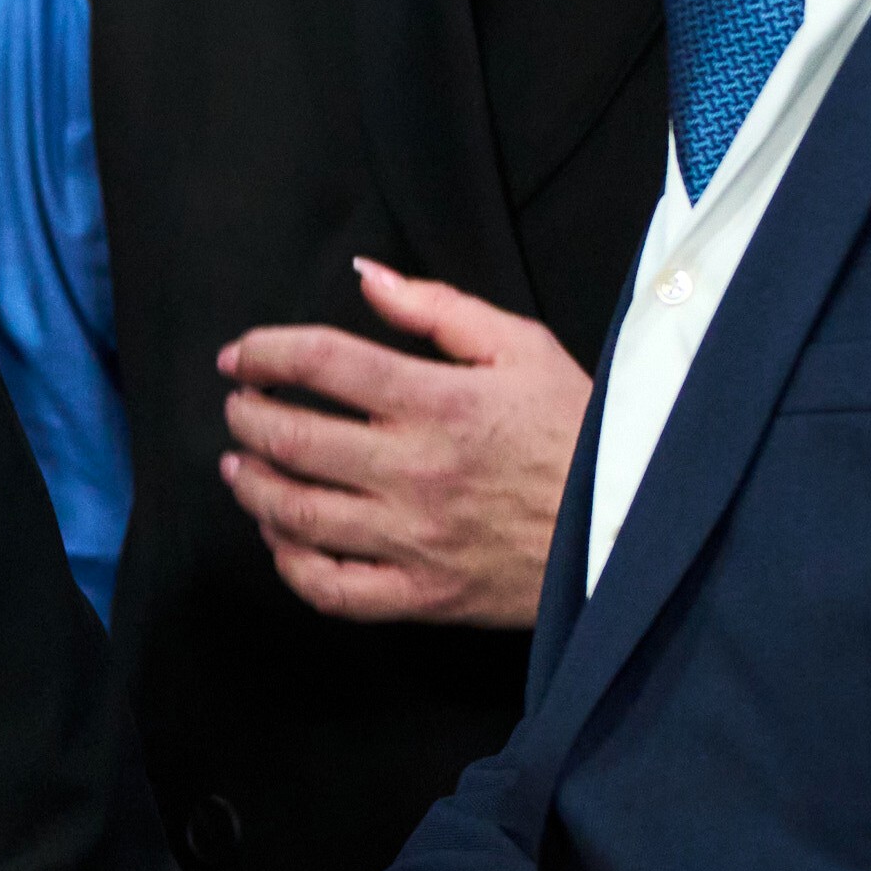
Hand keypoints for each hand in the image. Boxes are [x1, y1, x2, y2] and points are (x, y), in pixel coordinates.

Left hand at [219, 260, 589, 629]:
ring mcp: (413, 539)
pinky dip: (289, 564)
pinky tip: (279, 537)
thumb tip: (366, 275)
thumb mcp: (522, 347)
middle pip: (294, 439)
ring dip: (253, 486)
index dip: (265, 353)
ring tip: (239, 466)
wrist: (632, 526)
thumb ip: (437, 307)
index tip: (240, 356)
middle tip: (238, 407)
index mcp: (439, 401)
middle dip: (248, 418)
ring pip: (298, 515)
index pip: (321, 363)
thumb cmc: (575, 430)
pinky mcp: (421, 596)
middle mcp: (415, 470)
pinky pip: (331, 588)